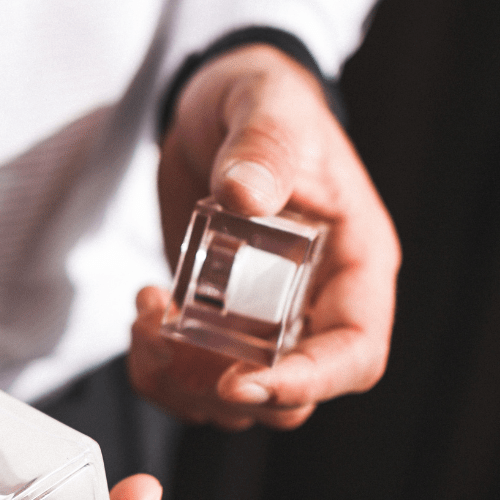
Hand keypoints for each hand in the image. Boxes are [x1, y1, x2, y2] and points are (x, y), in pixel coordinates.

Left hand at [132, 44, 399, 429]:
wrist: (215, 105)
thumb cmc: (264, 101)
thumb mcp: (268, 109)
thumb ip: (263, 149)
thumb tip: (245, 195)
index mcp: (355, 264)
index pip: (355, 354)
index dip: (307, 383)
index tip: (242, 381)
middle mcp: (316, 303)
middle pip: (293, 397)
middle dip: (224, 389)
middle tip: (169, 340)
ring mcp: (266, 317)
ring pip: (238, 398)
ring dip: (181, 381)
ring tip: (147, 314)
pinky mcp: (218, 317)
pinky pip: (195, 375)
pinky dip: (159, 367)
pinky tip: (144, 309)